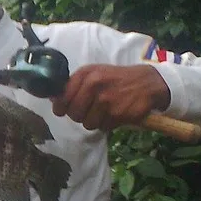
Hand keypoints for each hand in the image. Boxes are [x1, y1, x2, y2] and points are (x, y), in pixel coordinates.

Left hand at [51, 64, 170, 130]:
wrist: (146, 82)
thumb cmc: (116, 78)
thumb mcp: (94, 74)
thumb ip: (74, 85)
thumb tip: (53, 98)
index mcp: (86, 74)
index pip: (63, 97)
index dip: (61, 107)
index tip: (62, 110)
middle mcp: (94, 85)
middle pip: (74, 113)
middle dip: (79, 116)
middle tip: (88, 111)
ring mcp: (106, 100)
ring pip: (87, 123)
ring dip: (94, 121)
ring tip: (103, 112)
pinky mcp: (117, 114)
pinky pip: (103, 127)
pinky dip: (107, 124)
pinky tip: (114, 113)